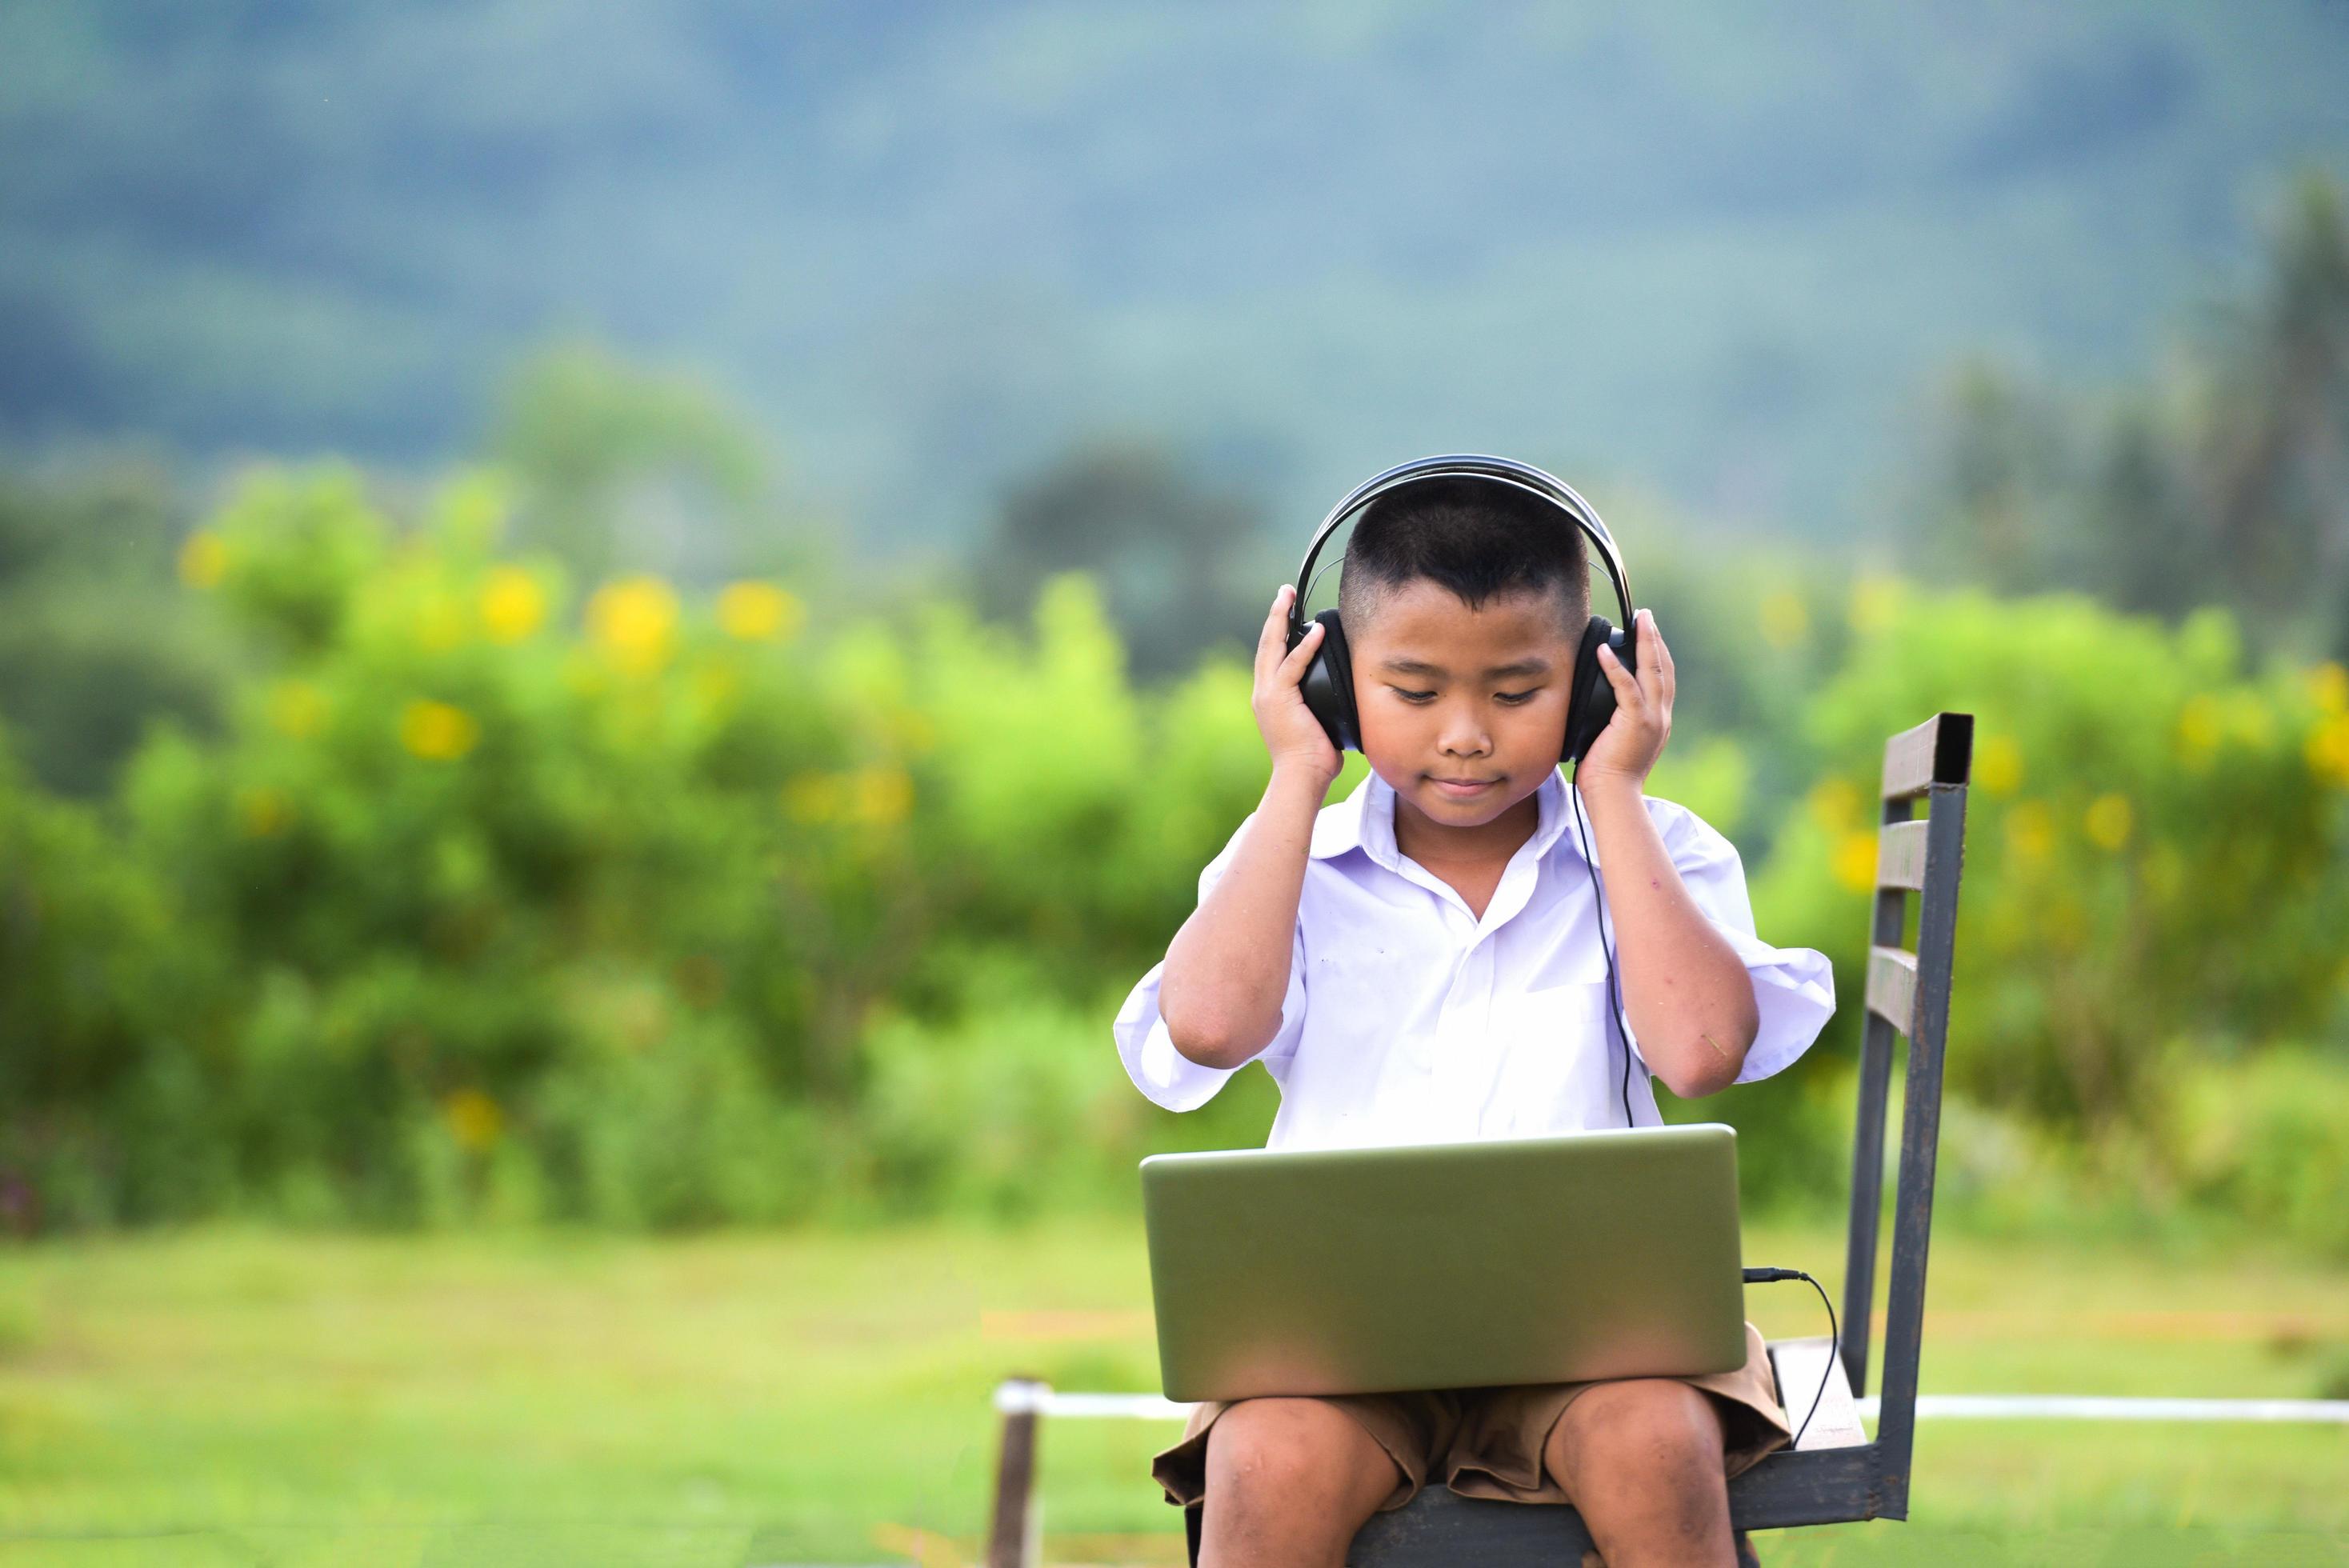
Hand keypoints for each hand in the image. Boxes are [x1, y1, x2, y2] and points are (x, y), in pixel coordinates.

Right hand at [1253, 584, 1341, 786]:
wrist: (1300, 777)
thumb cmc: (1313, 760)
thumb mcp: (1317, 725)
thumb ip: (1323, 707)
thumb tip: (1346, 699)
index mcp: (1269, 698)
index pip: (1272, 657)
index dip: (1277, 632)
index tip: (1285, 611)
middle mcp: (1263, 692)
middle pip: (1266, 644)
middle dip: (1275, 615)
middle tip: (1283, 592)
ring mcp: (1268, 695)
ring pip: (1272, 647)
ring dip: (1281, 619)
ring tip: (1288, 597)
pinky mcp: (1279, 699)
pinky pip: (1293, 666)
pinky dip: (1305, 647)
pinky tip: (1316, 631)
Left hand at [1578, 608, 1673, 790]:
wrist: (1614, 797)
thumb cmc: (1608, 777)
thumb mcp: (1617, 743)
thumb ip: (1615, 723)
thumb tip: (1597, 710)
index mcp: (1658, 722)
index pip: (1663, 680)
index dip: (1658, 654)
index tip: (1649, 634)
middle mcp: (1661, 717)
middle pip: (1663, 668)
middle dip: (1655, 639)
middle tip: (1646, 616)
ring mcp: (1652, 719)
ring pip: (1652, 671)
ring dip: (1645, 642)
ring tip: (1639, 620)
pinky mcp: (1636, 723)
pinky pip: (1627, 687)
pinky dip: (1616, 666)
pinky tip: (1605, 650)